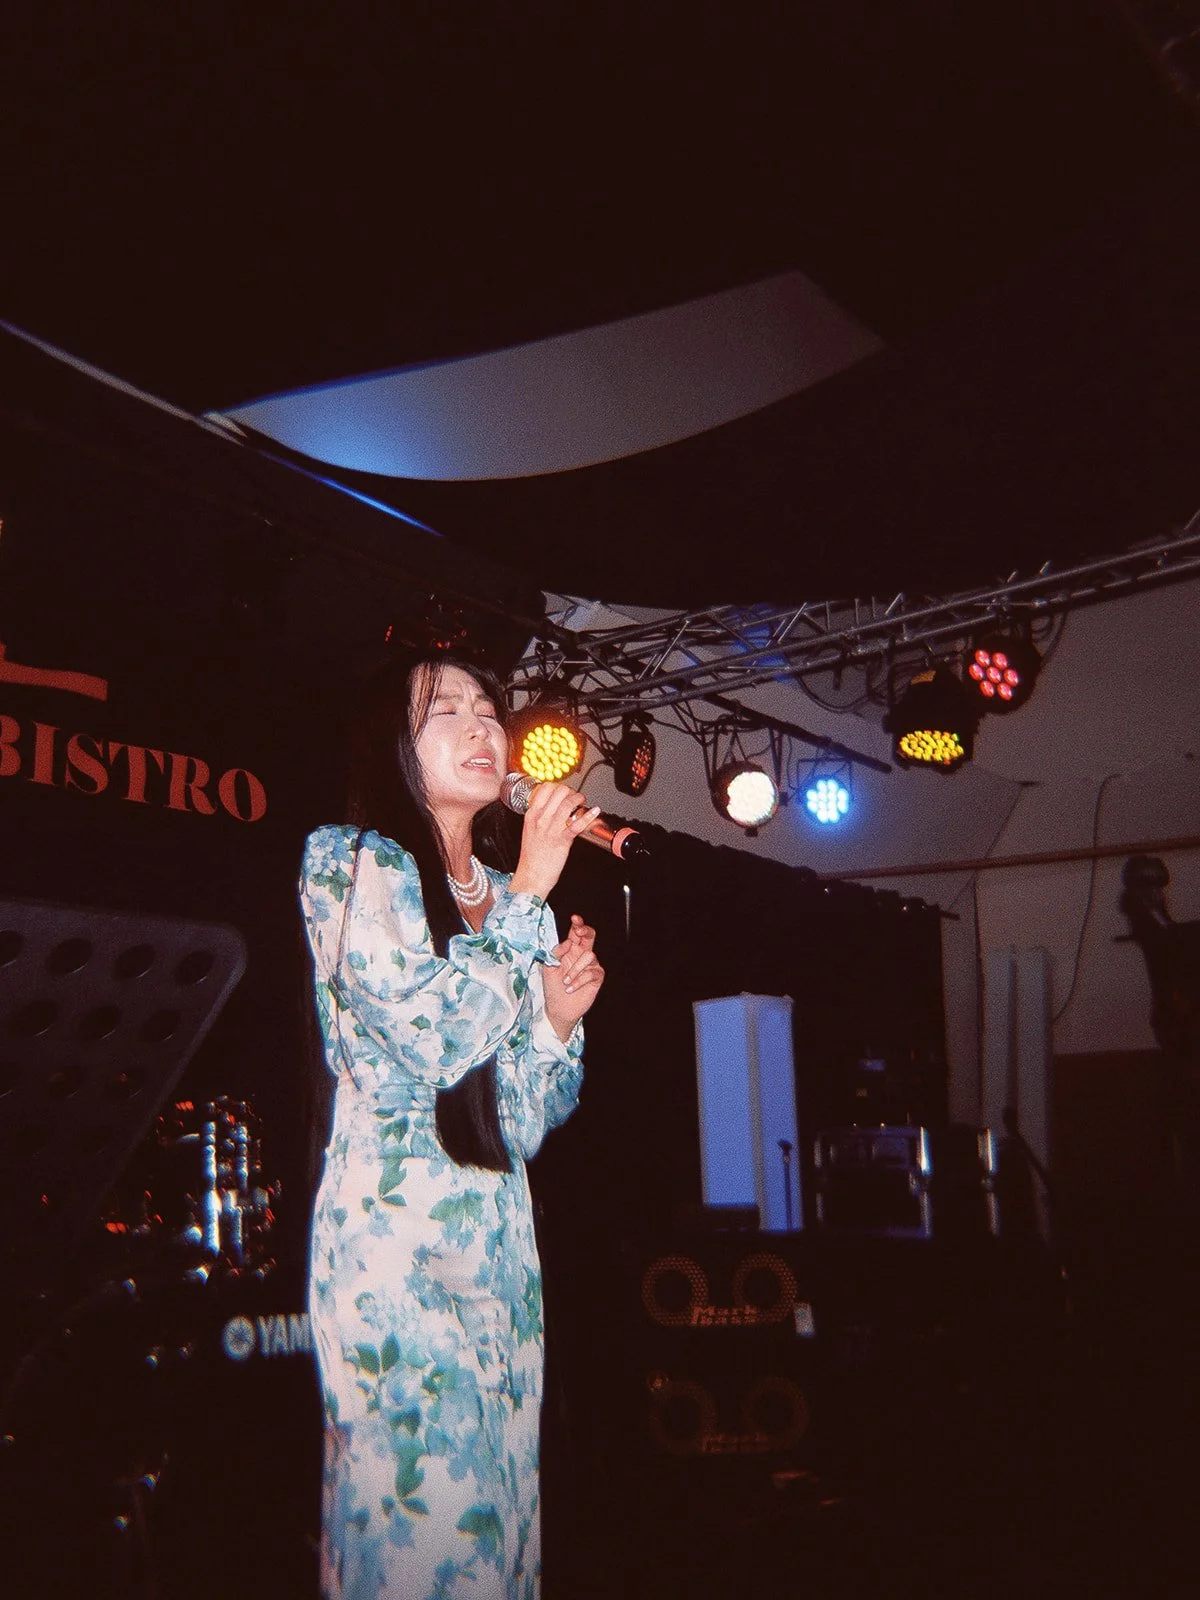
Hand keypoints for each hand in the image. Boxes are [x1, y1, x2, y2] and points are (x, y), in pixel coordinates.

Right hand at [508, 781, 600, 902]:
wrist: (531, 876)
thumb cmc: (531, 857)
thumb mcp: (530, 831)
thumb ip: (539, 818)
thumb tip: (552, 809)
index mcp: (531, 815)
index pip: (545, 788)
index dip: (558, 786)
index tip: (564, 790)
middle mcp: (541, 818)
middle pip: (558, 791)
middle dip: (571, 791)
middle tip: (575, 797)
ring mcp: (551, 828)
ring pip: (568, 803)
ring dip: (579, 799)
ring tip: (583, 802)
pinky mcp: (562, 840)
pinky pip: (577, 824)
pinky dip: (589, 816)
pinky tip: (595, 812)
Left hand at [543, 914, 603, 1041]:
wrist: (559, 1009)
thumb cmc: (552, 988)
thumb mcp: (549, 967)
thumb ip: (556, 952)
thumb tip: (569, 942)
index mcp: (570, 951)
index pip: (575, 933)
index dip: (578, 924)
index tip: (575, 918)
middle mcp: (581, 955)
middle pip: (590, 937)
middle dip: (586, 931)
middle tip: (579, 931)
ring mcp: (590, 966)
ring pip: (589, 956)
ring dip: (575, 969)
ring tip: (565, 981)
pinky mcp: (596, 977)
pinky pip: (592, 972)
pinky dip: (580, 980)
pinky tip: (571, 988)